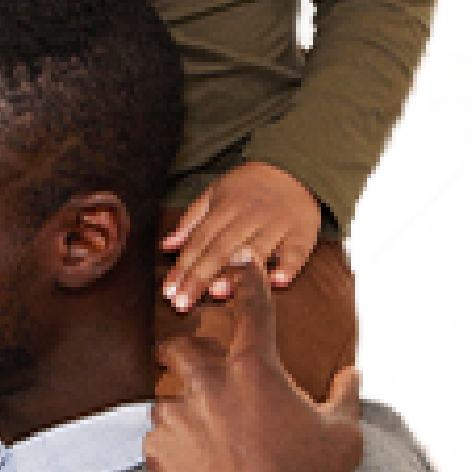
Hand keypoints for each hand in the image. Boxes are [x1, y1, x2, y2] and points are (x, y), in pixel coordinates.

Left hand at [145, 262, 365, 471]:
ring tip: (218, 444)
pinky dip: (179, 446)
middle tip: (206, 370)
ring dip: (188, 410)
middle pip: (182, 347)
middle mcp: (209, 385)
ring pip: (171, 397)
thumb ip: (344, 396)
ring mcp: (177, 416)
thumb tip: (354, 373)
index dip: (246, 280)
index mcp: (256, 373)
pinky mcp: (155, 449)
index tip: (238, 258)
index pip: (252, 312)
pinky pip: (161, 436)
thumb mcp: (342, 436)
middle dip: (188, 351)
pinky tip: (205, 469)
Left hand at [156, 163, 325, 309]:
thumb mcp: (215, 194)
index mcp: (225, 208)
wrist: (293, 169)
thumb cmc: (247, 188)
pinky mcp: (304, 231)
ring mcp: (278, 224)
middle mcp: (250, 216)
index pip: (199, 241)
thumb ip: (191, 221)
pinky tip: (277, 282)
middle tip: (184, 302)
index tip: (169, 292)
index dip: (183, 266)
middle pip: (221, 249)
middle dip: (200, 276)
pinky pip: (297, 251)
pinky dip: (288, 266)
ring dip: (238, 273)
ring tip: (218, 293)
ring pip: (256, 250)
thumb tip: (167, 246)